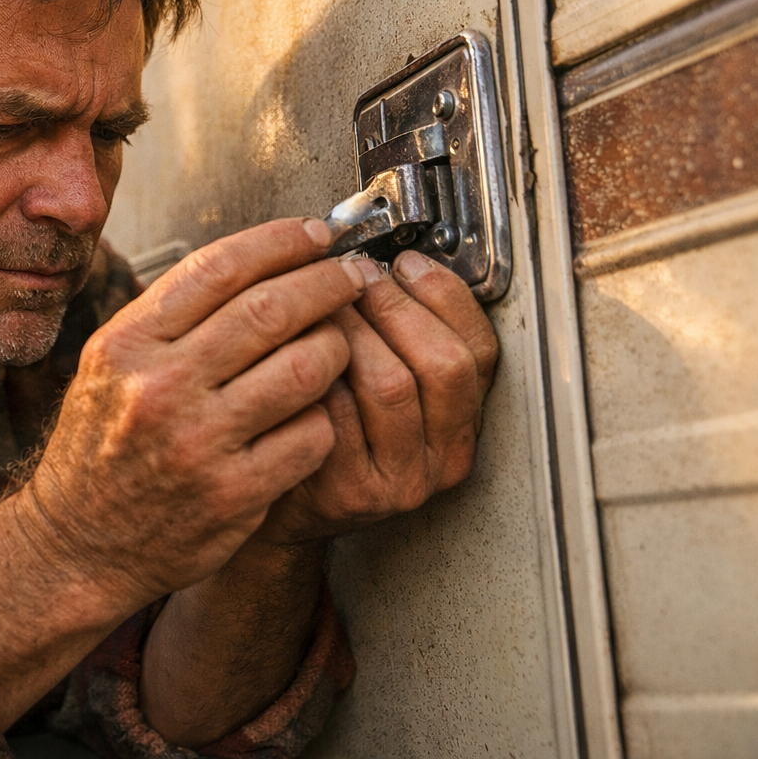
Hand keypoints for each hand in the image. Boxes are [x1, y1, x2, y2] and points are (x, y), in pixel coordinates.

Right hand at [16, 218, 366, 607]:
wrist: (79, 543)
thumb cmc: (101, 445)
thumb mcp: (110, 365)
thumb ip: (170, 315)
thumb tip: (254, 258)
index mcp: (128, 344)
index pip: (219, 268)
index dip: (281, 242)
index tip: (316, 236)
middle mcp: (160, 388)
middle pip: (270, 310)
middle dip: (326, 283)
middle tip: (351, 276)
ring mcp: (199, 444)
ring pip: (303, 369)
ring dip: (336, 345)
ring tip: (339, 341)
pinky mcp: (234, 495)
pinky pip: (311, 436)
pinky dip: (328, 415)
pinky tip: (322, 409)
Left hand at [254, 249, 498, 543]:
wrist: (278, 499)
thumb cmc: (327, 425)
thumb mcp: (379, 381)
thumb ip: (399, 335)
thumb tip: (390, 260)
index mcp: (462, 423)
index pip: (480, 350)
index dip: (443, 296)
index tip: (405, 263)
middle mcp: (442, 458)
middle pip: (443, 364)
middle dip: (396, 307)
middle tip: (354, 279)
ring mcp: (400, 481)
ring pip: (392, 384)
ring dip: (353, 332)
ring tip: (322, 309)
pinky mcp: (352, 493)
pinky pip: (339, 414)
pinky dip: (317, 373)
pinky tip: (295, 353)